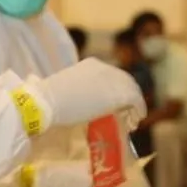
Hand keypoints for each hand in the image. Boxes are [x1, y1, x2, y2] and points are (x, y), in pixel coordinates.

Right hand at [29, 58, 145, 129]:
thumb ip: (77, 92)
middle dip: (129, 97)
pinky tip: (136, 121)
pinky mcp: (118, 94)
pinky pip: (135, 100)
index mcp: (91, 65)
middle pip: (125, 80)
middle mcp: (104, 68)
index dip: (118, 89)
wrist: (47, 103)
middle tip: (128, 115)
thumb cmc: (49, 100)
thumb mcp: (66, 90)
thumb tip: (76, 102)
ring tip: (133, 122)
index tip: (116, 105)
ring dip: (135, 106)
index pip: (112, 75)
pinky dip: (139, 109)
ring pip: (132, 90)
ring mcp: (112, 79)